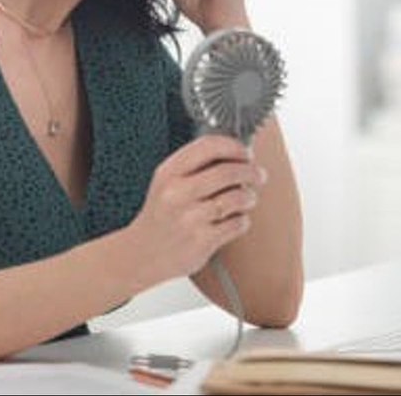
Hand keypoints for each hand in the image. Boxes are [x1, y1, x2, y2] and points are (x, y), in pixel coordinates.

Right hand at [126, 135, 267, 280]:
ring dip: (249, 197)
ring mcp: (189, 218)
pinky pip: (237, 223)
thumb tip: (238, 152)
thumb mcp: (168, 182)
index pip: (208, 146)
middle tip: (259, 175)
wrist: (142, 253)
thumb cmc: (162, 215)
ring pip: (237, 197)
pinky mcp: (201, 241)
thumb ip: (197, 165)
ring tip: (247, 199)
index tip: (245, 152)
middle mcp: (177, 193)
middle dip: (251, 171)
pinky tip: (234, 220)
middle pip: (228, 171)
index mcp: (169, 172)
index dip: (235, 146)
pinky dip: (243, 220)